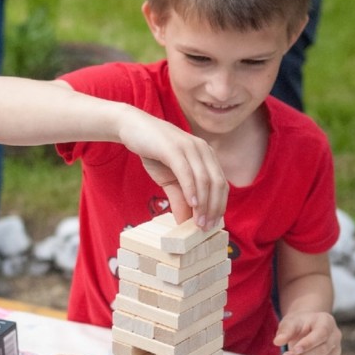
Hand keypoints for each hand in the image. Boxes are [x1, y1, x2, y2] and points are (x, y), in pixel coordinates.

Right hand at [119, 106, 228, 228]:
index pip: (221, 185)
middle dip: (214, 208)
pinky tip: (191, 205)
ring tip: (199, 222)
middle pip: (217, 184)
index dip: (219, 206)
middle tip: (206, 227)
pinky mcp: (174, 148)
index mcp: (206, 156)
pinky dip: (191, 191)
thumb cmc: (154, 152)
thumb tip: (186, 223)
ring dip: (203, 204)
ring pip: (204, 180)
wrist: (133, 127)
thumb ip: (180, 199)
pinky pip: (187, 173)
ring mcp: (190, 147)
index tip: (212, 225)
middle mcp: (203, 150)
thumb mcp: (169, 180)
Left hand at [274, 311, 340, 354]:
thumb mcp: (290, 322)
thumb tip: (277, 341)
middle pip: (322, 350)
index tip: (293, 351)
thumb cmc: (299, 324)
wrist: (306, 327)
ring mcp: (335, 350)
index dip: (308, 344)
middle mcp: (335, 336)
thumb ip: (285, 331)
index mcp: (326, 322)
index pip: (321, 334)